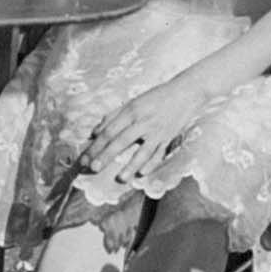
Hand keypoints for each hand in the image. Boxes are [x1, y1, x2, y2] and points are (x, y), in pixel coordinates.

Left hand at [79, 75, 218, 187]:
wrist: (186, 92)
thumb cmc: (156, 97)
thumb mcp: (133, 101)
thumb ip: (112, 116)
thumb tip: (94, 132)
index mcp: (131, 111)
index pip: (109, 131)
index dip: (96, 145)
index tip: (85, 158)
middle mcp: (143, 121)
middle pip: (121, 140)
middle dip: (106, 155)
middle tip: (93, 168)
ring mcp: (157, 131)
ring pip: (142, 151)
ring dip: (130, 165)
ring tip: (119, 178)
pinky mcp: (169, 138)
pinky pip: (159, 154)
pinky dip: (151, 164)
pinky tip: (142, 173)